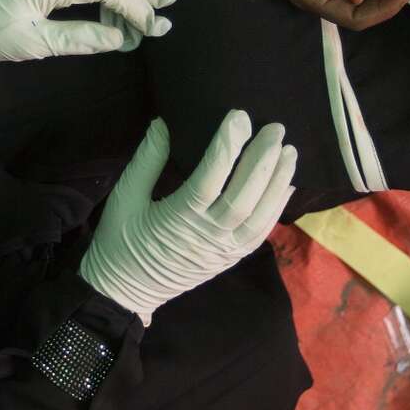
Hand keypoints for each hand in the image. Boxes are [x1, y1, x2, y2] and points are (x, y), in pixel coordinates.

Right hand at [79, 111, 295, 324]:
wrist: (123, 293)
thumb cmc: (119, 239)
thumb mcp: (124, 196)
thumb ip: (147, 160)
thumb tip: (164, 123)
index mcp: (176, 218)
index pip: (208, 178)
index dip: (226, 146)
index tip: (239, 116)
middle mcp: (205, 236)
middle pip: (241, 196)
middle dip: (262, 160)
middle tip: (276, 129)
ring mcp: (221, 251)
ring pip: (257, 217)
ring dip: (276, 183)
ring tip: (290, 152)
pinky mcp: (229, 260)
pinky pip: (258, 236)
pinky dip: (275, 209)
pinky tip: (286, 186)